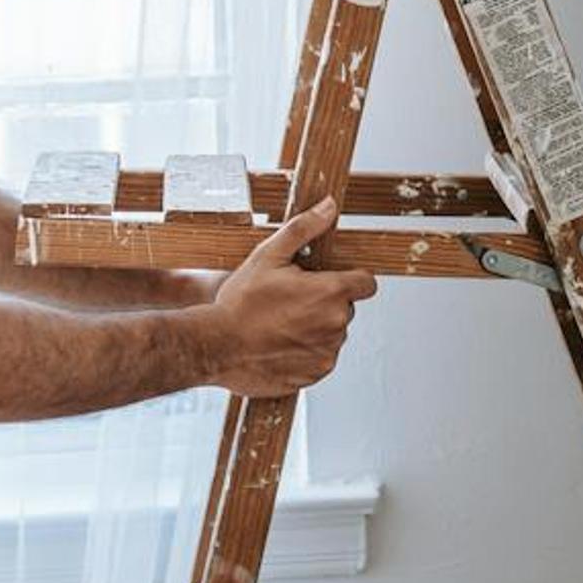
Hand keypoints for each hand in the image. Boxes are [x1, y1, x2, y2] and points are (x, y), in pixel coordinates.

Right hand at [200, 198, 375, 395]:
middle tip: (291, 300)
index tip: (327, 280)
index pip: (366, 283)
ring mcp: (326, 353)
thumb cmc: (240, 303)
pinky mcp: (315, 375)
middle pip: (345, 308)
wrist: (215, 347)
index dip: (349, 278)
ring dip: (315, 328)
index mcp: (331, 293)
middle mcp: (336, 325)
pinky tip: (279, 344)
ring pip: (332, 334)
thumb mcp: (269, 255)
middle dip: (325, 302)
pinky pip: (320, 358)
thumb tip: (329, 207)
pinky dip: (306, 352)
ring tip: (280, 323)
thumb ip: (305, 228)